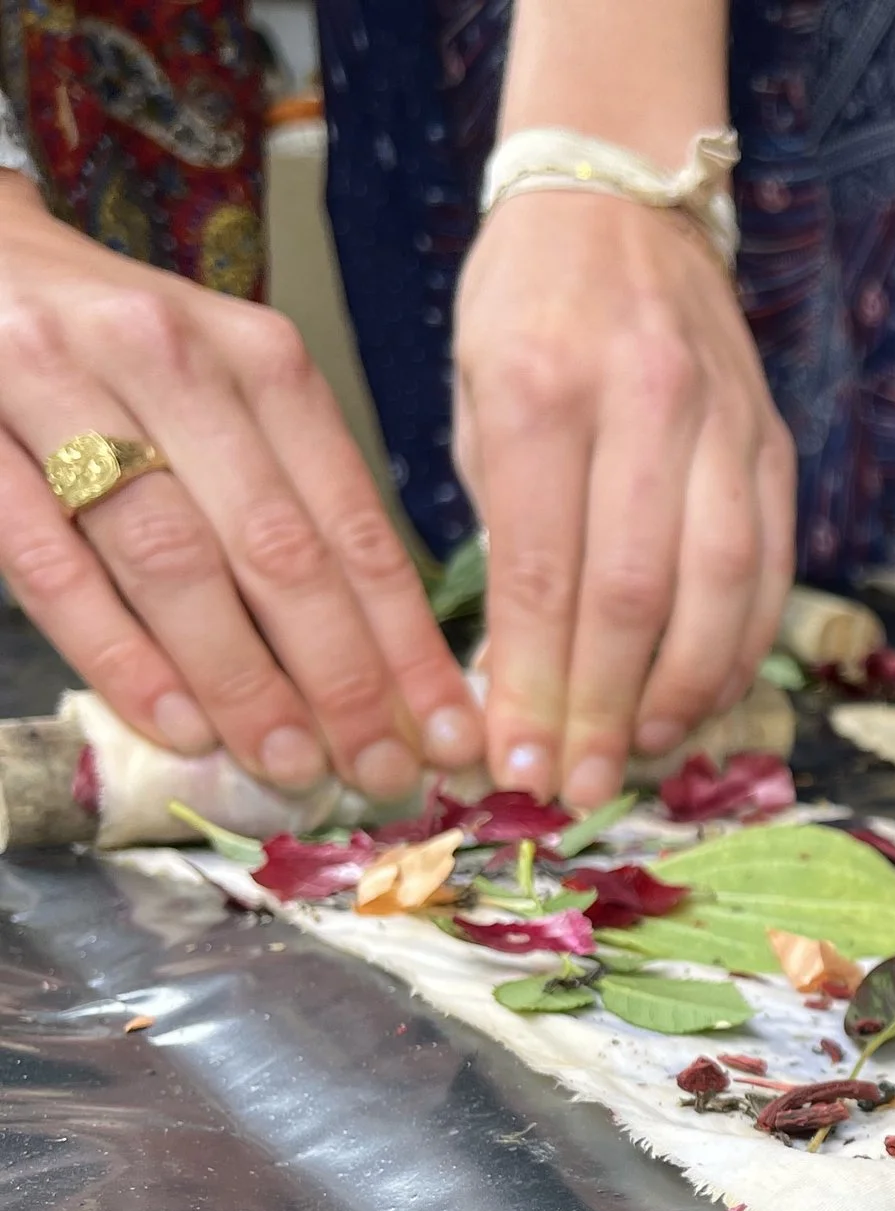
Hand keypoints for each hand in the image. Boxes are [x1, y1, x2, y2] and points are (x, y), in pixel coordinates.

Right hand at [0, 175, 476, 794]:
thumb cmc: (115, 354)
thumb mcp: (223, 395)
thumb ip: (292, 501)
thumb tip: (380, 662)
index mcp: (259, 361)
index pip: (354, 526)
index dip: (406, 643)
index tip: (446, 735)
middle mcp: (172, 361)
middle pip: (278, 550)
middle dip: (342, 679)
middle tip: (380, 776)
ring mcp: (61, 387)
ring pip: (174, 561)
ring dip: (242, 681)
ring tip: (292, 766)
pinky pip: (51, 562)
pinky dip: (121, 653)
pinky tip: (177, 723)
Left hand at [453, 189, 793, 805]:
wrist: (621, 202)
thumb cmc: (526, 307)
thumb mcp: (475, 397)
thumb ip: (503, 528)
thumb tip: (513, 677)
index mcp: (543, 388)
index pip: (545, 570)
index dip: (535, 682)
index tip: (518, 761)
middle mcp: (646, 404)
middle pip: (636, 593)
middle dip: (604, 706)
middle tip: (578, 784)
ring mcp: (724, 423)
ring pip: (720, 588)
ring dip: (681, 690)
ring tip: (641, 753)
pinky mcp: (773, 441)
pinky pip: (770, 565)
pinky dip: (740, 646)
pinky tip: (704, 698)